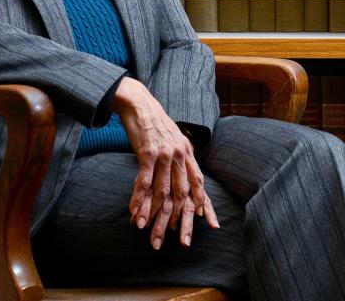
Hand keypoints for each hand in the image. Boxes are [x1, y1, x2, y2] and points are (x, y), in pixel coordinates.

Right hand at [110, 77, 218, 249]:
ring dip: (156, 216)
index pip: (200, 183)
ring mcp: (164, 154)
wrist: (139, 102)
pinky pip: (144, 181)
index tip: (209, 225)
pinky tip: (135, 214)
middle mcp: (180, 155)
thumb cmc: (155, 123)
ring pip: (162, 191)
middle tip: (182, 242)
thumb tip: (182, 177)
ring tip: (150, 234)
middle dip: (182, 220)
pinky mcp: (147, 152)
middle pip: (183, 194)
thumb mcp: (174, 139)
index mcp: (188, 152)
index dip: (204, 204)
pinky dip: (139, 200)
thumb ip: (180, 157)